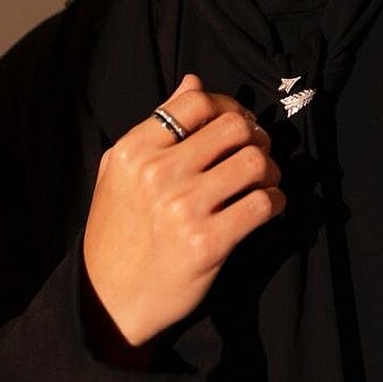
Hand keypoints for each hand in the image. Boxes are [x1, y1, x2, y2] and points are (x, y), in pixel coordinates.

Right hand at [81, 73, 285, 349]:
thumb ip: (156, 123)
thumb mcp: (119, 171)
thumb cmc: (117, 232)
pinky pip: (262, 204)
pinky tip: (265, 208)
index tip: (236, 123)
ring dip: (270, 170)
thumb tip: (193, 80)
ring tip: (262, 182)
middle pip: (234, 128)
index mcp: (134, 151)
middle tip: (256, 151)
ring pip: (254, 162)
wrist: (108, 301)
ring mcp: (183, 209)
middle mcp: (158, 174)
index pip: (196, 102)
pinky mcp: (208, 243)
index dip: (228, 106)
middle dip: (255, 136)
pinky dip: (275, 202)